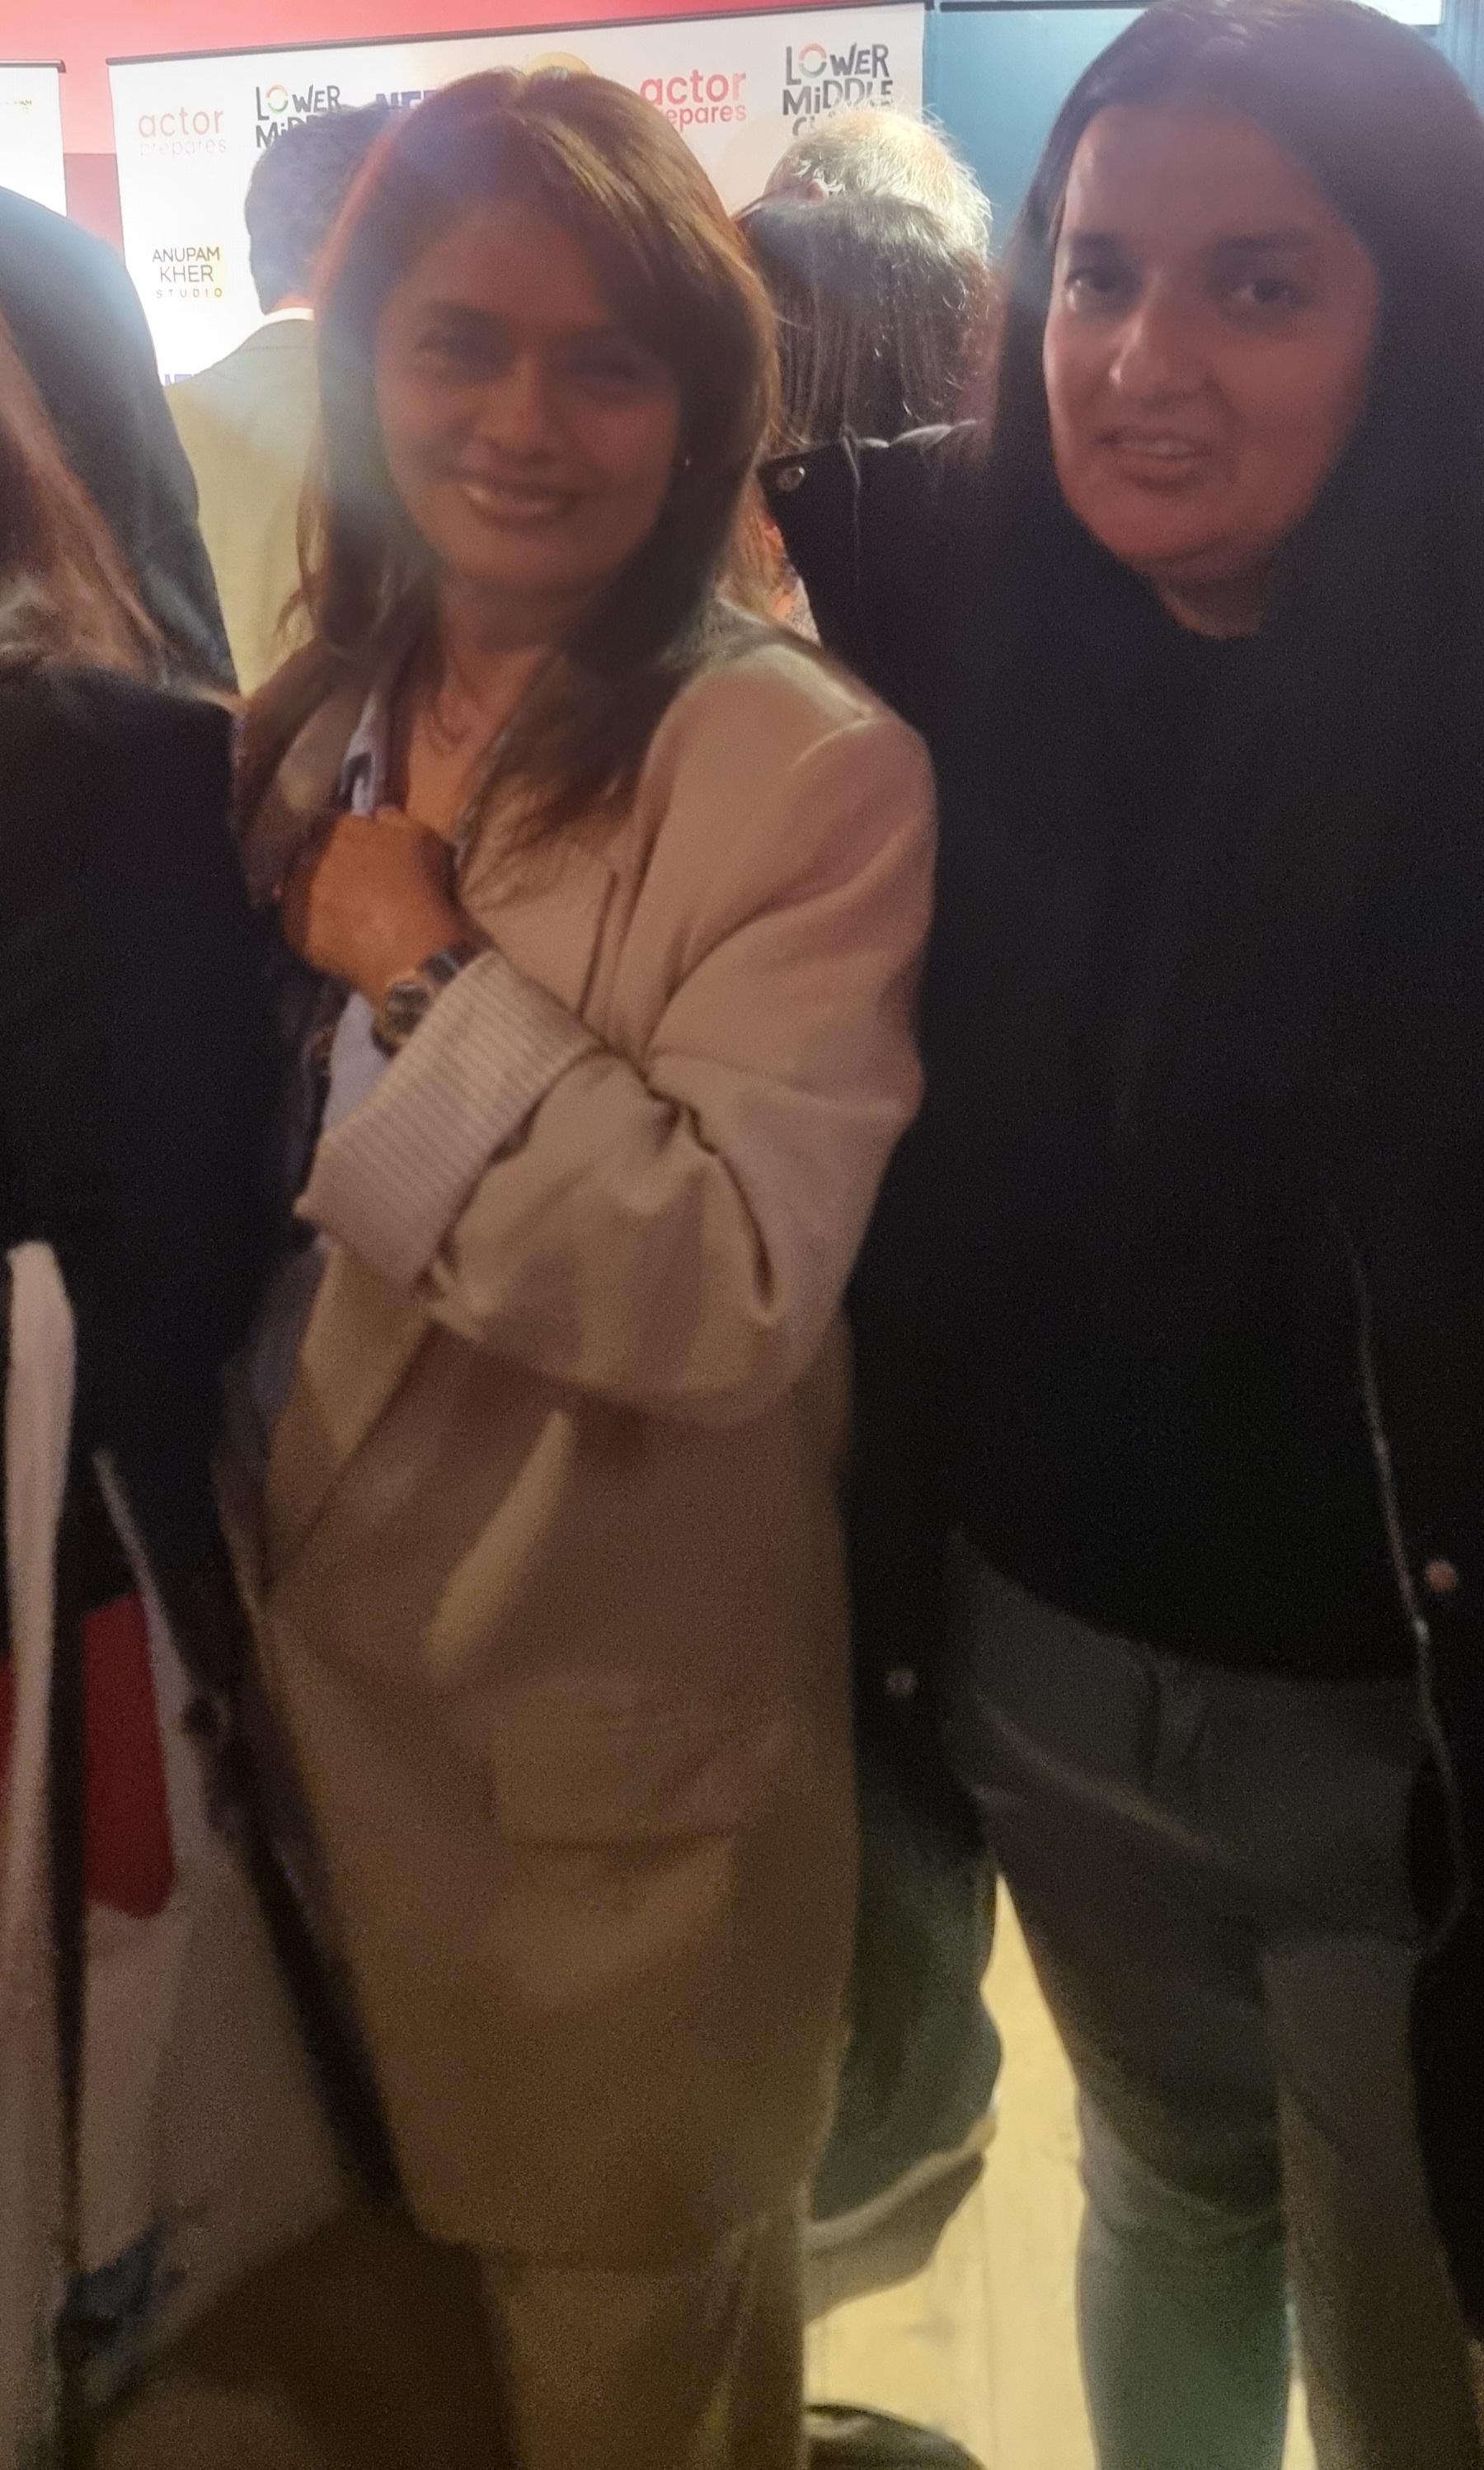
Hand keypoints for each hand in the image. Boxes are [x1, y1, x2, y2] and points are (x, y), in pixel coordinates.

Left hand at [279, 807, 478, 1004]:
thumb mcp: (422, 839)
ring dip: (310, 895)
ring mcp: (296, 895)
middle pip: (305, 854)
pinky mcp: (292, 930)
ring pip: (295, 888)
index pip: (324, 822)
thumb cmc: (422, 889)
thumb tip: (379, 813)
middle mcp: (308, 856)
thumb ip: (394, 819)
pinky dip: (309, 927)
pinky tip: (330, 935)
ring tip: (335, 912)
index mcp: (336, 829)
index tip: (350, 848)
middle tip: (343, 882)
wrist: (411, 949)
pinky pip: (294, 924)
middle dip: (319, 863)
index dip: (338, 836)